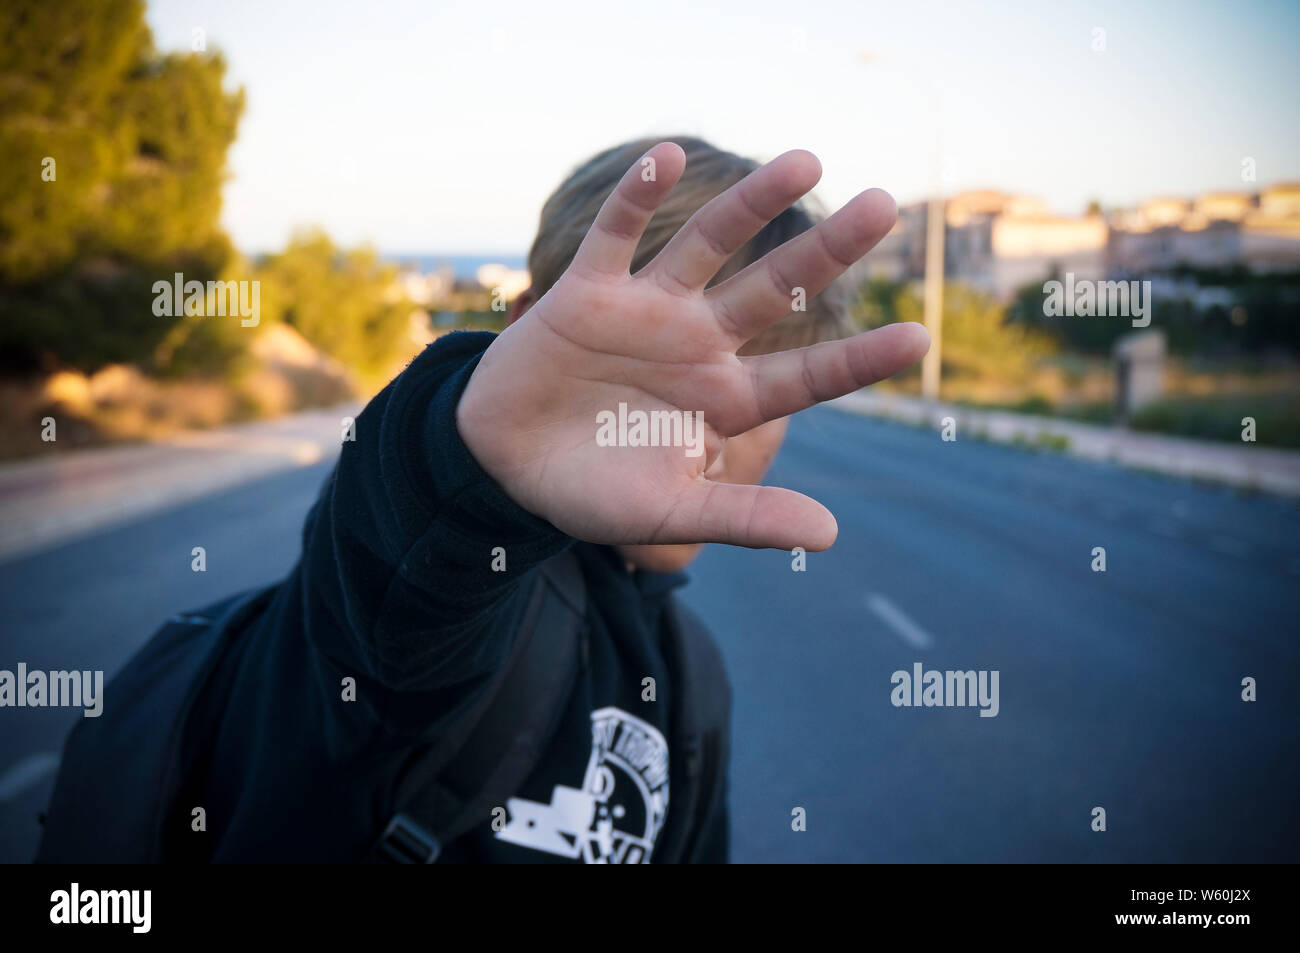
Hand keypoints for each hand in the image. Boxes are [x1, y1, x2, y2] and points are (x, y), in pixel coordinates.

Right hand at [456, 142, 928, 550]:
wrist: (506, 468)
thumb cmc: (593, 492)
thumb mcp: (671, 514)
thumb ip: (745, 517)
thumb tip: (831, 535)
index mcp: (725, 398)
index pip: (807, 374)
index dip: (860, 358)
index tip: (920, 337)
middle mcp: (698, 344)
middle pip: (775, 288)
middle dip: (827, 249)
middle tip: (886, 205)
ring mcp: (646, 312)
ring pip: (707, 244)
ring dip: (752, 203)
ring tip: (806, 161)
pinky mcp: (588, 291)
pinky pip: (615, 234)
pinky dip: (634, 196)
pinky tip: (665, 155)